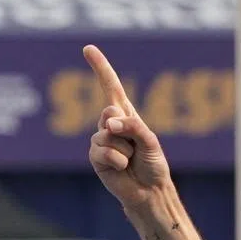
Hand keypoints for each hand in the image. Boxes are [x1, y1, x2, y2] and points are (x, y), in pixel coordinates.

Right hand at [83, 44, 171, 207]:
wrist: (148, 190)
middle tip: (136, 147)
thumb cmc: (152, 164)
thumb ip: (132, 126)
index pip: (110, 86)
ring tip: (130, 160)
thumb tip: (109, 123)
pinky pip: (104, 152)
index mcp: (126, 114)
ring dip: (125, 151)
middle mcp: (110, 124)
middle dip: (125, 129)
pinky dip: (117, 161)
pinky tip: (122, 168)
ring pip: (107, 136)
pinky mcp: (95, 156)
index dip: (100, 67)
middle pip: (110, 113)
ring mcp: (100, 139)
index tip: (88, 48)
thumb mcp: (150, 140)